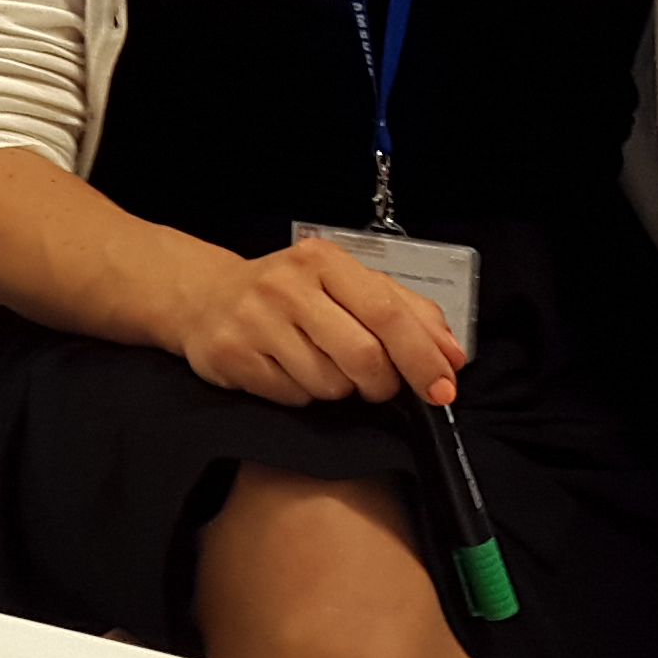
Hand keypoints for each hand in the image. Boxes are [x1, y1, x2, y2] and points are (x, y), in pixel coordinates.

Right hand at [165, 233, 465, 406]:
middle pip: (363, 355)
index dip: (423, 356)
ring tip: (319, 365)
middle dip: (381, 383)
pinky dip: (302, 395)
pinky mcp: (233, 356)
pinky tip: (289, 371)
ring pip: (329, 383)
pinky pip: (293, 397)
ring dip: (337, 388)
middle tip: (377, 385)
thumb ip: (406, 312)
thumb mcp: (347, 285)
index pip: (389, 312)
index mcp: (324, 261)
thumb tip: (451, 354)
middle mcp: (287, 285)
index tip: (443, 387)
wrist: (205, 298)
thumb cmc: (289, 294)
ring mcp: (256, 321)